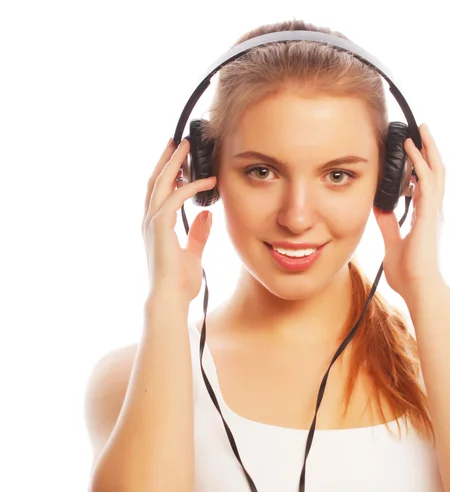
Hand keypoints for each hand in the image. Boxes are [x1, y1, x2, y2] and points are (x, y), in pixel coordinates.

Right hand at [142, 137, 216, 303]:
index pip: (159, 193)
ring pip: (160, 183)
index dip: (167, 174)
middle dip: (166, 160)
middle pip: (155, 181)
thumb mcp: (193, 253)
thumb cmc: (179, 283)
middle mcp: (150, 221)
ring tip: (185, 147)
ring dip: (173, 163)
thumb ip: (199, 233)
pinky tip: (207, 180)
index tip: (179, 159)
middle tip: (177, 142)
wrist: (170, 299)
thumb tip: (206, 215)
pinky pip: (175, 198)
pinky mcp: (159, 226)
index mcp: (156, 227)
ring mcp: (152, 223)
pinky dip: (190, 187)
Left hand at [373, 123, 446, 304]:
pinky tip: (411, 149)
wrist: (419, 288)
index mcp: (426, 218)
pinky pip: (427, 181)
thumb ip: (388, 225)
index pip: (425, 186)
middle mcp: (433, 212)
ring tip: (419, 130)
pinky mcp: (429, 214)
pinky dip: (420, 163)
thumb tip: (379, 208)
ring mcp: (434, 212)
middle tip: (421, 131)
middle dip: (428, 151)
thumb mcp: (392, 243)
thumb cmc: (409, 273)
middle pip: (435, 173)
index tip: (412, 153)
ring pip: (435, 171)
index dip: (421, 167)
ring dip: (427, 149)